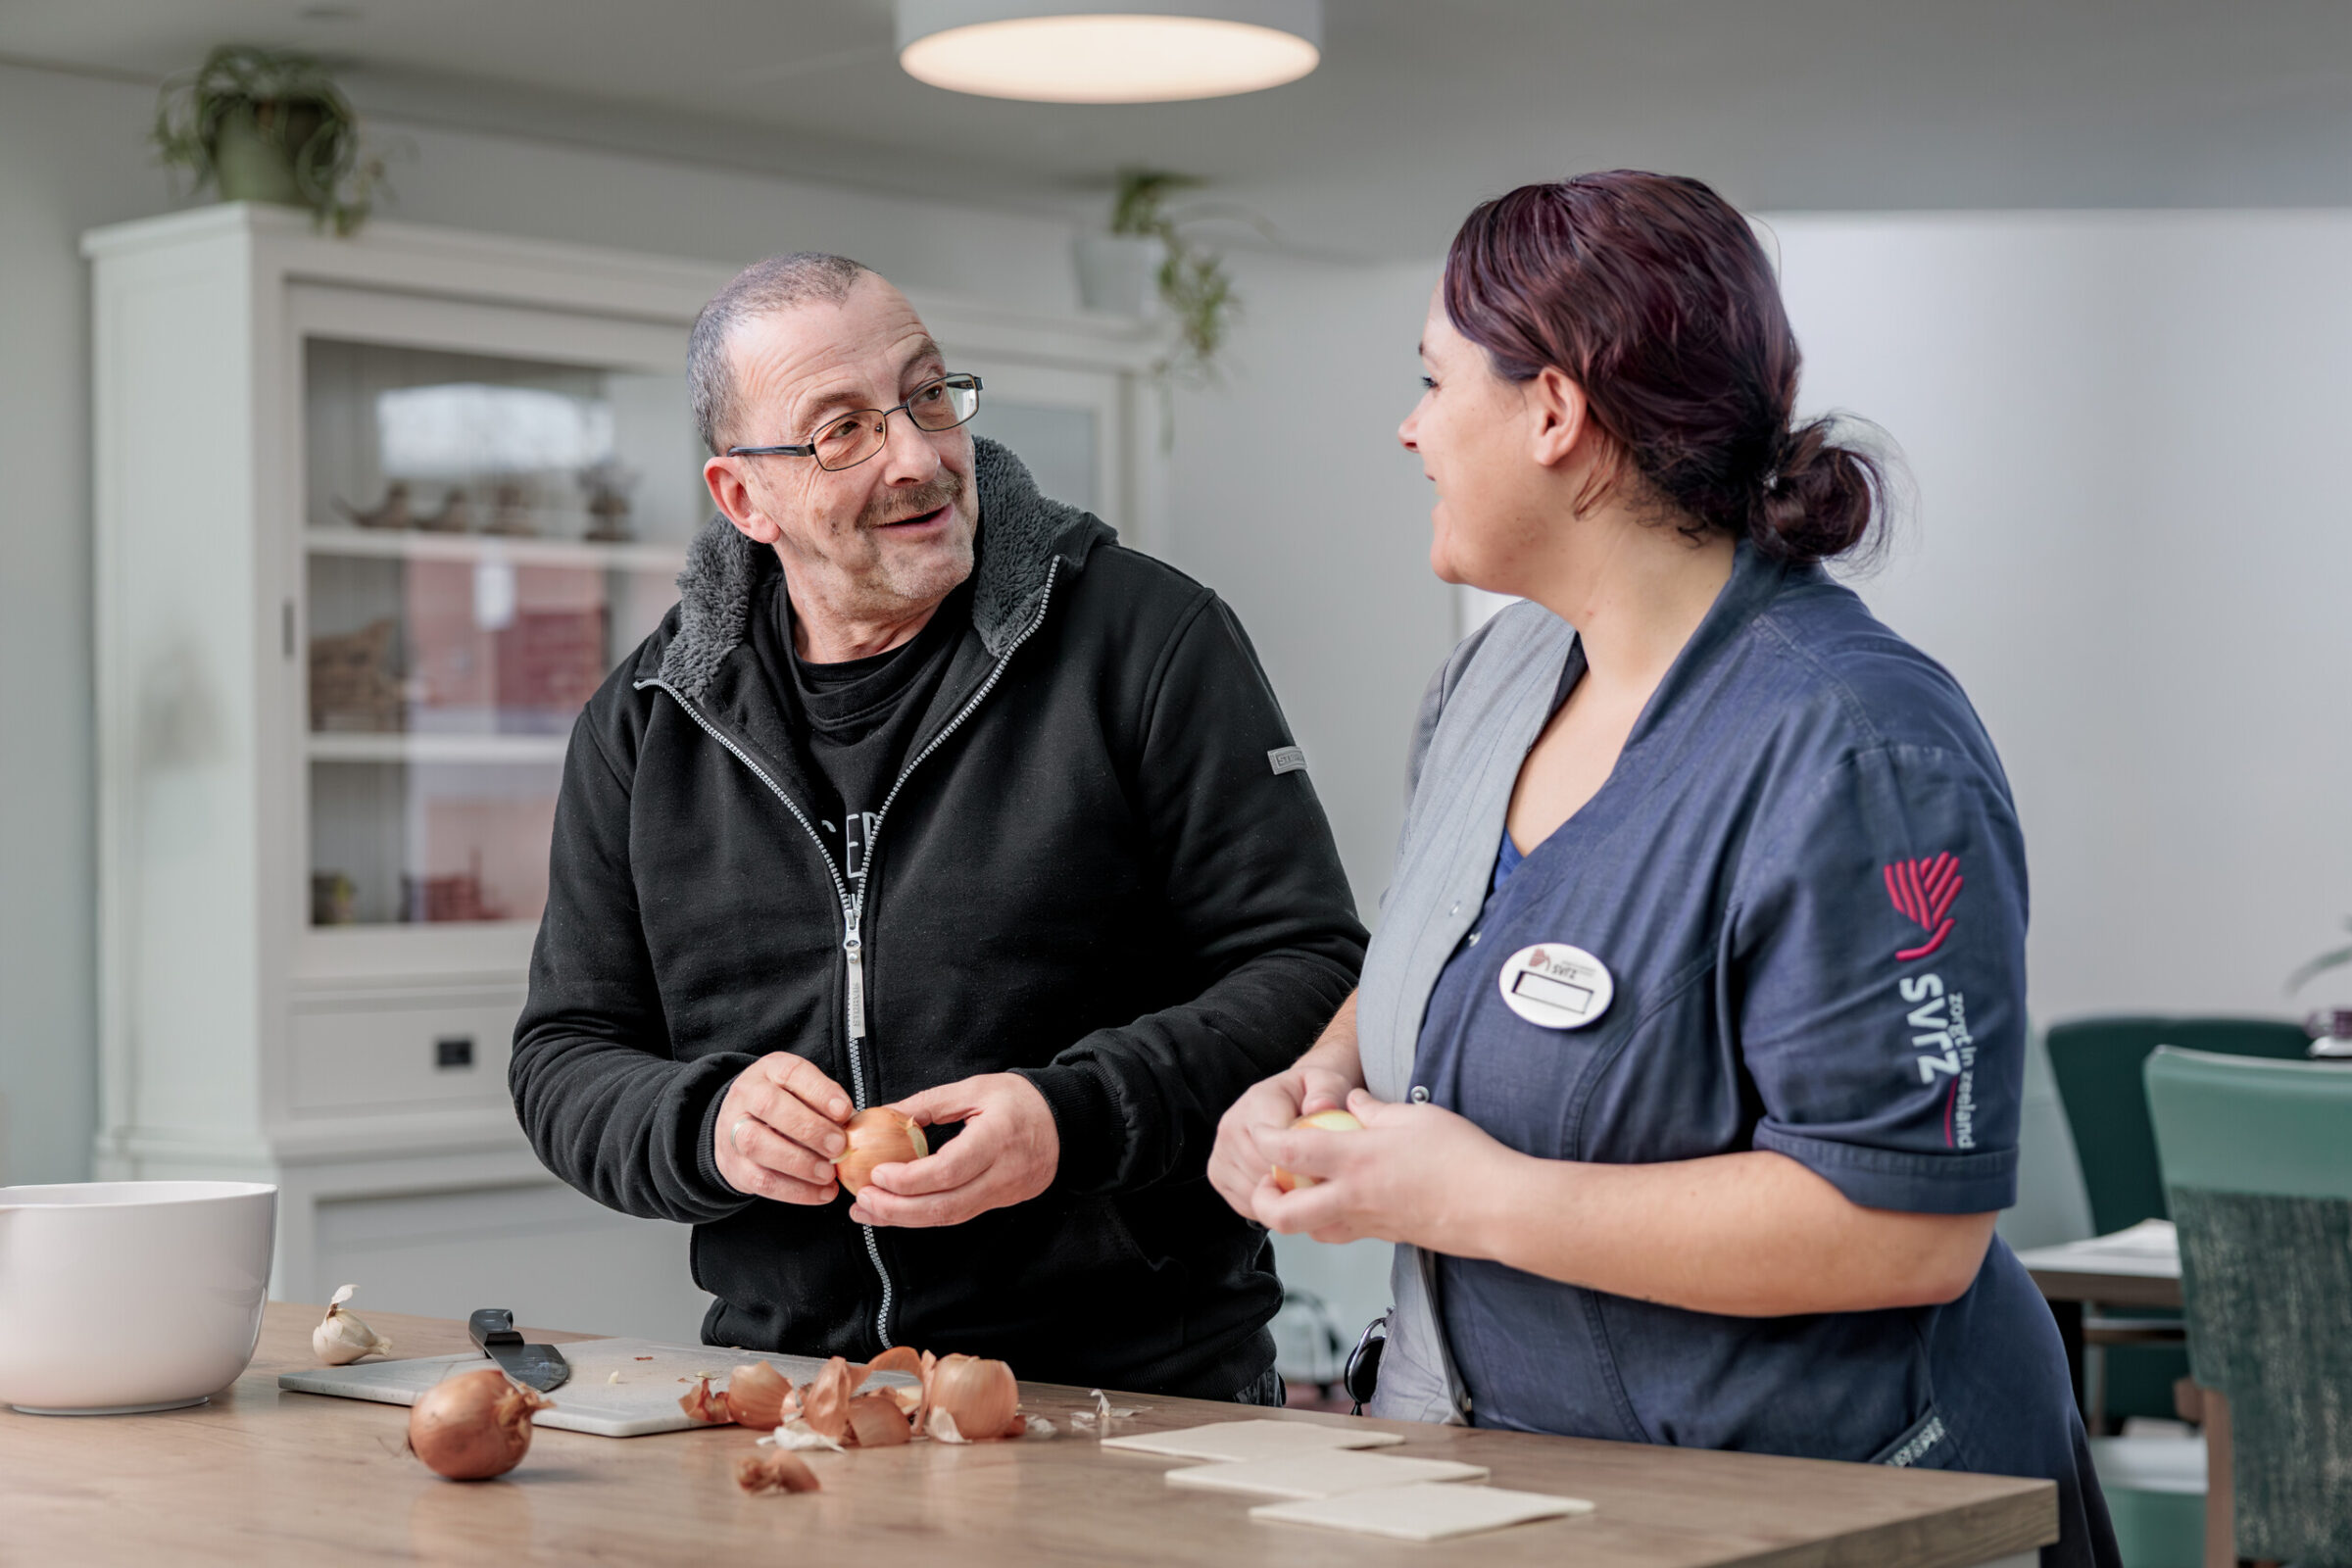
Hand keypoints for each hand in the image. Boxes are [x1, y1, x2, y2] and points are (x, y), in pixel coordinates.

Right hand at [713, 1052, 852, 1204]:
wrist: (740, 1127)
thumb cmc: (788, 1106)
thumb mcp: (805, 1092)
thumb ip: (828, 1104)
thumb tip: (857, 1126)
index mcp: (769, 1070)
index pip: (791, 1072)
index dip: (820, 1092)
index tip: (845, 1111)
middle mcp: (746, 1095)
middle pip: (770, 1106)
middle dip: (809, 1128)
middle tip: (839, 1147)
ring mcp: (732, 1130)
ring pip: (757, 1144)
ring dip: (799, 1162)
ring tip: (829, 1174)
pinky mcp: (734, 1166)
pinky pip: (760, 1180)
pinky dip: (794, 1190)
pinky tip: (822, 1193)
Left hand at [848, 1073, 1059, 1227]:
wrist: (1066, 1120)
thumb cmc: (1020, 1099)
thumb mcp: (975, 1088)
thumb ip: (928, 1103)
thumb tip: (884, 1115)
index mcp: (998, 1138)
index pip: (949, 1170)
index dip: (910, 1179)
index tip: (877, 1173)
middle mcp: (1003, 1174)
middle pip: (946, 1206)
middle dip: (899, 1209)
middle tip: (863, 1201)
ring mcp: (1005, 1193)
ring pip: (950, 1217)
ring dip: (905, 1218)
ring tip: (869, 1211)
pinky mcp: (1002, 1203)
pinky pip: (959, 1214)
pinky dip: (924, 1215)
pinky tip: (897, 1210)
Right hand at [1208, 1060, 1359, 1219]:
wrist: (1289, 1097)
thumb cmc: (1311, 1094)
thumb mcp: (1328, 1082)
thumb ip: (1328, 1091)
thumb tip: (1320, 1107)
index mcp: (1257, 1103)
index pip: (1276, 1149)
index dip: (1305, 1169)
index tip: (1325, 1171)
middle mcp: (1231, 1126)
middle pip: (1263, 1175)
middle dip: (1295, 1187)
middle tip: (1319, 1185)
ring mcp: (1220, 1151)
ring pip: (1253, 1194)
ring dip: (1281, 1199)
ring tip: (1303, 1187)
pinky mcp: (1217, 1173)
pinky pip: (1244, 1204)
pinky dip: (1267, 1207)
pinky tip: (1285, 1192)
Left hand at [1248, 1088, 1519, 1248]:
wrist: (1497, 1207)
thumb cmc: (1463, 1157)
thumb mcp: (1415, 1116)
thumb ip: (1375, 1110)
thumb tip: (1355, 1102)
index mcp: (1356, 1158)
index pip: (1289, 1153)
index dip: (1264, 1141)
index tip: (1259, 1131)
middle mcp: (1353, 1196)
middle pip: (1283, 1215)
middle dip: (1260, 1202)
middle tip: (1262, 1181)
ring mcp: (1368, 1223)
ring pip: (1310, 1231)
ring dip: (1292, 1215)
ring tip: (1295, 1191)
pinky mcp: (1385, 1236)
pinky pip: (1341, 1234)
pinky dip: (1326, 1221)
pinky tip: (1336, 1201)